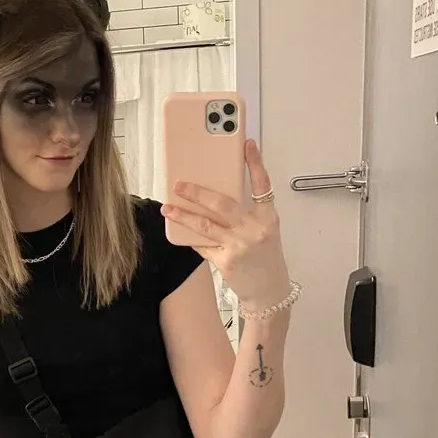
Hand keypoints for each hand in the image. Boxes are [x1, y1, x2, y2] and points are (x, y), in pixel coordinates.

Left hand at [161, 139, 290, 310]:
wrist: (269, 292)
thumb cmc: (266, 260)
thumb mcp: (265, 232)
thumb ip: (248, 215)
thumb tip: (218, 198)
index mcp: (268, 218)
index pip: (262, 185)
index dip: (255, 163)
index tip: (247, 144)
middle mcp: (254, 230)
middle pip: (222, 204)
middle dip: (198, 192)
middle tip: (180, 184)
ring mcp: (239, 246)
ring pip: (204, 225)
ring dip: (183, 215)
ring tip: (167, 208)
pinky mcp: (225, 262)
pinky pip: (202, 245)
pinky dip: (192, 238)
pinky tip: (181, 231)